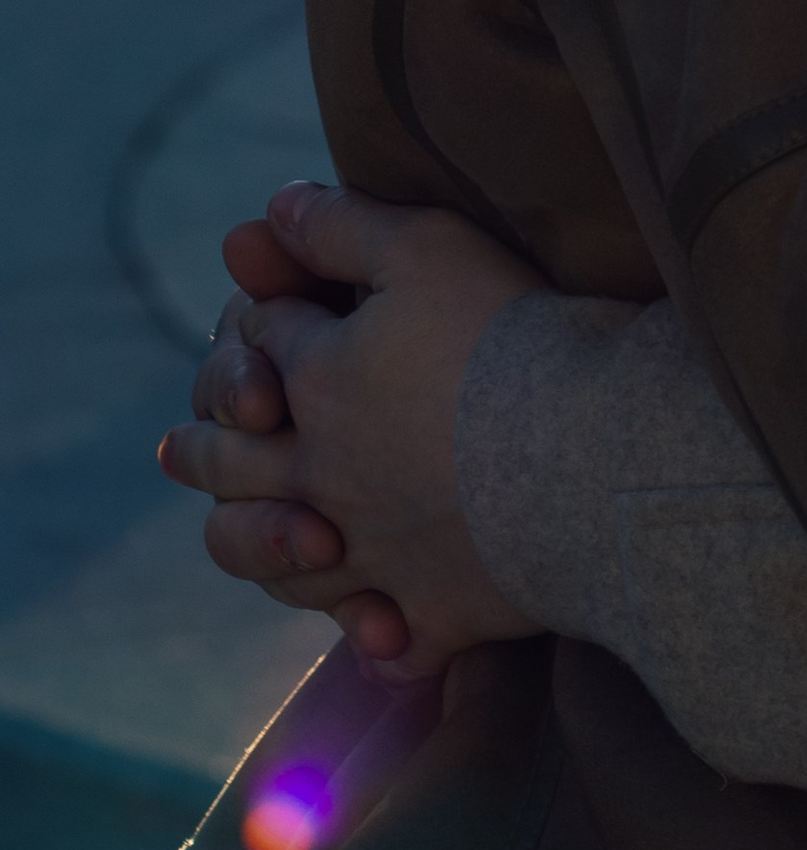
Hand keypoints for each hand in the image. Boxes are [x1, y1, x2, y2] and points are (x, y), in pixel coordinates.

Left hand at [160, 181, 546, 680]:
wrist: (587, 447)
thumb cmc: (507, 335)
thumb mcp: (425, 246)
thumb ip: (342, 225)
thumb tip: (270, 209)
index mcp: (316, 382)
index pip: (264, 340)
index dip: (261, 317)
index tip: (264, 305)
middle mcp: (324, 476)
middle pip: (236, 466)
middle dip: (205, 452)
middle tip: (176, 453)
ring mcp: (374, 552)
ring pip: (290, 567)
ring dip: (265, 554)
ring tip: (268, 542)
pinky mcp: (436, 609)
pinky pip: (395, 640)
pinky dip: (384, 639)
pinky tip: (384, 638)